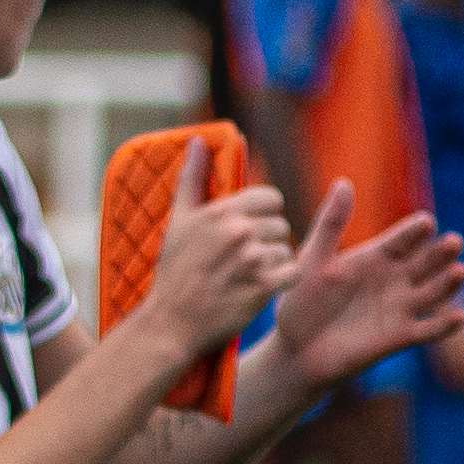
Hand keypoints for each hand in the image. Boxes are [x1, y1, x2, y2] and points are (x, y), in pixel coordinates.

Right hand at [131, 139, 301, 359]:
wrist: (171, 322)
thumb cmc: (174, 271)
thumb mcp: (179, 221)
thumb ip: (192, 178)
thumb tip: (198, 140)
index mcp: (220, 212)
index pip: (271, 198)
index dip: (262, 215)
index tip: (245, 232)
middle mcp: (238, 232)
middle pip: (280, 224)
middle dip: (266, 241)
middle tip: (240, 260)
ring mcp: (252, 259)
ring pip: (286, 249)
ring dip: (272, 263)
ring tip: (244, 276)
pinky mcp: (264, 286)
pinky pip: (292, 272)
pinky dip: (280, 281)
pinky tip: (258, 287)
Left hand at [260, 191, 463, 394]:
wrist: (294, 351)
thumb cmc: (300, 303)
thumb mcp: (312, 262)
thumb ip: (330, 225)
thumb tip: (344, 181)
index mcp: (376, 257)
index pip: (402, 239)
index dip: (414, 231)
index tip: (425, 222)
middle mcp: (395, 278)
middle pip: (426, 262)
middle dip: (441, 252)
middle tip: (453, 241)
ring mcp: (401, 307)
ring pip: (434, 292)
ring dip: (450, 283)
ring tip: (459, 271)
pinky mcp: (402, 336)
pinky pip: (429, 330)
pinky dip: (445, 325)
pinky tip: (458, 317)